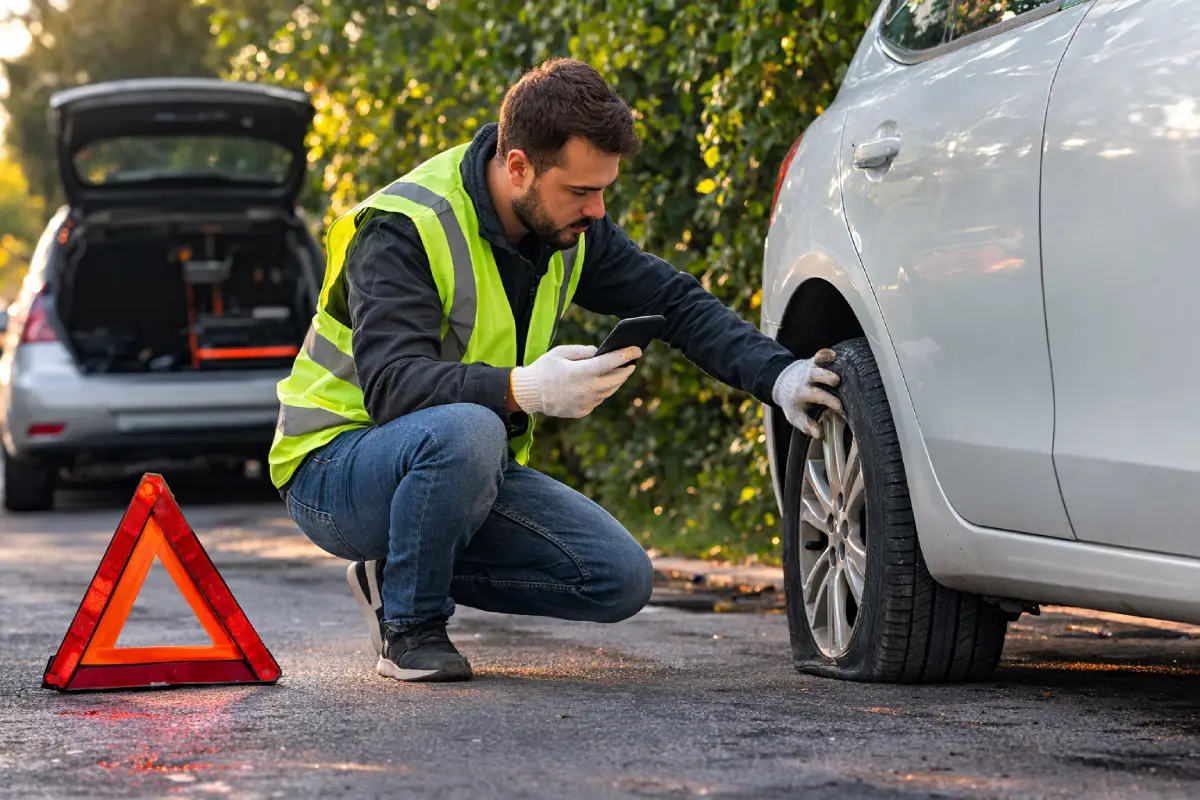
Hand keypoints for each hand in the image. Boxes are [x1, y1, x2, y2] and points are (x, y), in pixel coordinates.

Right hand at [509, 344, 639, 417]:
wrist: (530, 394)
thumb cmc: (544, 369)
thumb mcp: (561, 352)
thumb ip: (583, 351)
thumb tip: (601, 352)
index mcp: (581, 372)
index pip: (611, 362)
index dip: (626, 354)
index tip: (637, 349)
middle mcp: (587, 389)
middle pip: (615, 379)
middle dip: (625, 370)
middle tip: (632, 363)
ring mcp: (585, 402)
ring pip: (609, 391)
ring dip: (616, 381)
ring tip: (621, 373)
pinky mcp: (582, 411)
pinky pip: (598, 400)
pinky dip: (603, 391)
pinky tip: (604, 384)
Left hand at [771, 349, 841, 438]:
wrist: (783, 381)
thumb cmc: (794, 402)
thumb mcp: (795, 416)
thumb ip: (807, 425)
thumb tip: (819, 435)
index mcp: (803, 394)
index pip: (817, 396)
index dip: (828, 401)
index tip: (840, 407)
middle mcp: (806, 380)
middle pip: (816, 376)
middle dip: (827, 378)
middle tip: (838, 382)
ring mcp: (811, 369)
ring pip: (819, 364)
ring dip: (828, 365)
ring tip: (839, 369)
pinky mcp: (815, 360)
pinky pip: (820, 355)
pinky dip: (826, 354)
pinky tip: (834, 355)